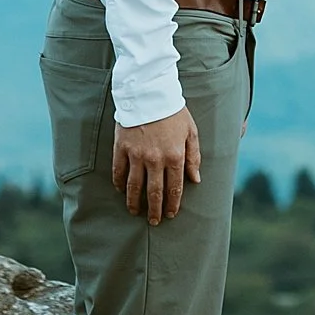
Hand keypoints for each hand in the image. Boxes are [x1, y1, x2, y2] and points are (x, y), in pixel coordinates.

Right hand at [111, 106, 201, 221]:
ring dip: (134, 202)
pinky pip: (118, 171)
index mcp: (175, 156)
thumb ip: (194, 157)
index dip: (173, 203)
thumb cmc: (173, 111)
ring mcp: (136, 155)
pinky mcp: (121, 148)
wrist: (149, 93)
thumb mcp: (191, 131)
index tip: (171, 214)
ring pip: (133, 186)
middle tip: (154, 221)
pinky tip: (121, 191)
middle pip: (153, 192)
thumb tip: (195, 179)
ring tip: (135, 211)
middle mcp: (155, 159)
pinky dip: (119, 184)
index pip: (174, 187)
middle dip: (154, 210)